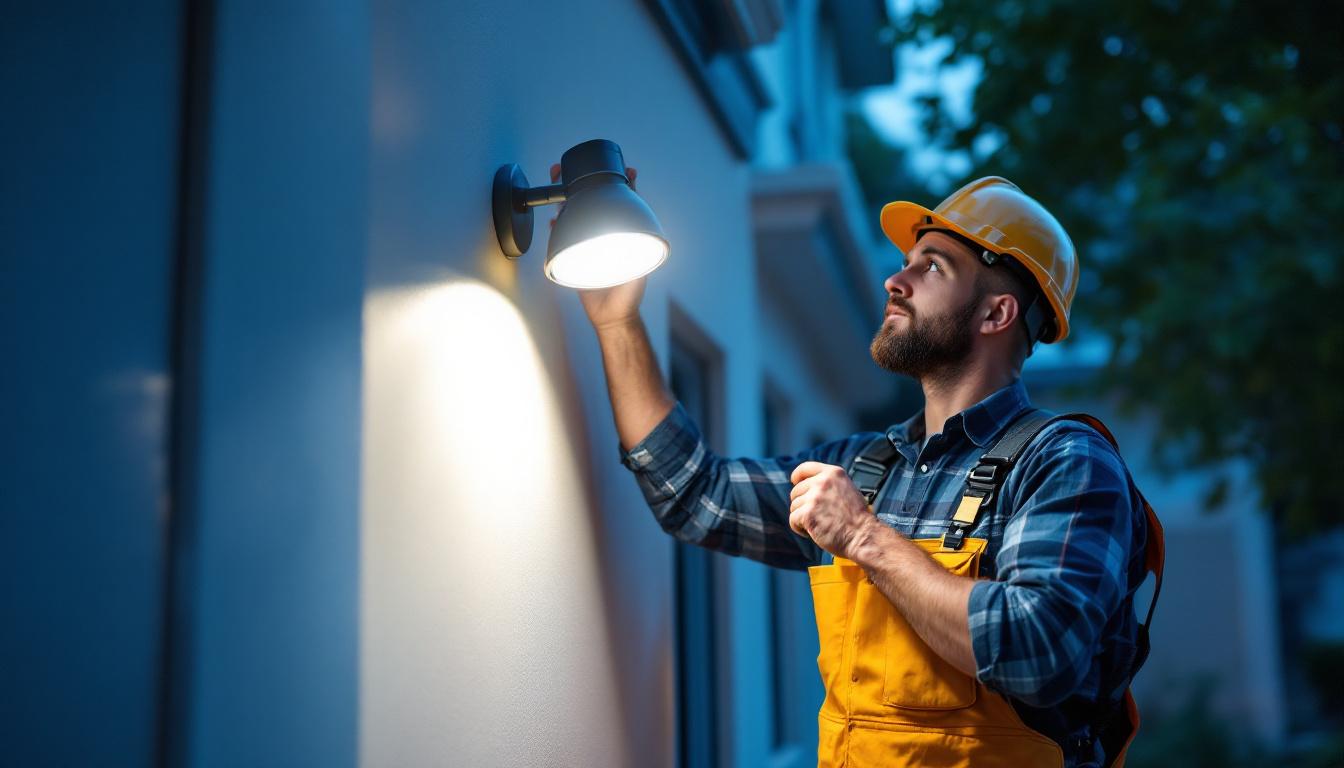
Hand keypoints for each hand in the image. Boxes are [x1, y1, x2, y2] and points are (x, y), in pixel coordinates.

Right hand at [550, 163, 647, 331]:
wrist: (610, 316)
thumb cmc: (628, 296)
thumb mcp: (638, 269)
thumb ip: (638, 250)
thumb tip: (637, 228)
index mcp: (625, 234)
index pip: (627, 203)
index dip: (625, 184)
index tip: (627, 170)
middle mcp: (607, 233)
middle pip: (597, 202)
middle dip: (587, 183)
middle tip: (580, 171)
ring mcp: (590, 242)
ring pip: (579, 214)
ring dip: (570, 199)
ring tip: (561, 184)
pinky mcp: (575, 253)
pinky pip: (564, 234)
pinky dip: (559, 224)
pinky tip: (555, 219)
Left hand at [789, 462, 877, 559]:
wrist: (863, 536)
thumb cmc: (857, 518)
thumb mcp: (847, 489)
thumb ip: (829, 484)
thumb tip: (809, 485)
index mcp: (833, 473)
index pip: (805, 468)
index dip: (798, 477)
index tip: (795, 482)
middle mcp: (823, 482)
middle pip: (796, 490)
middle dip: (803, 504)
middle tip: (818, 515)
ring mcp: (814, 497)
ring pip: (794, 506)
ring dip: (802, 517)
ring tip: (819, 524)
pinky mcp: (807, 514)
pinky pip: (793, 520)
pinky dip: (799, 528)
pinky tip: (813, 531)